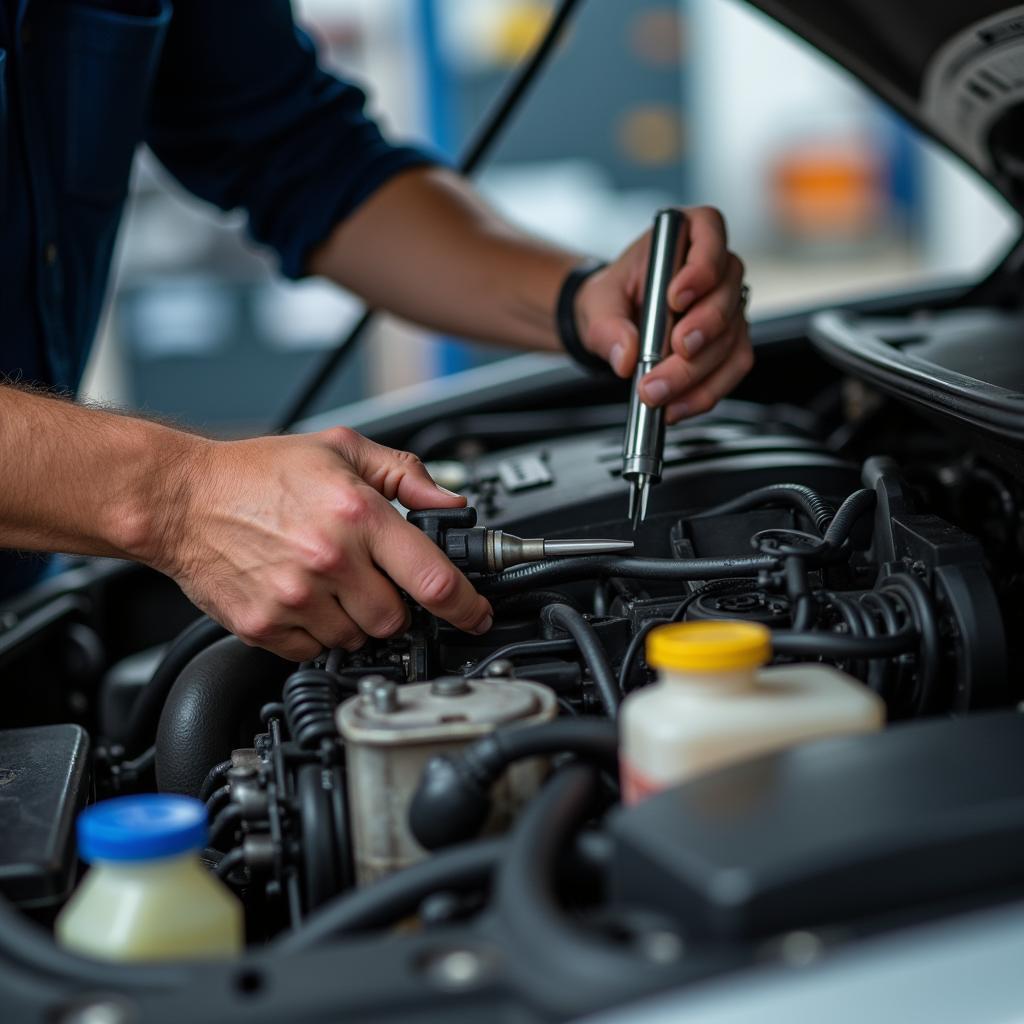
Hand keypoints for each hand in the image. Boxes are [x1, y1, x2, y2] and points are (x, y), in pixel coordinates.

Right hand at [156, 427, 493, 660]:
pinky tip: (302, 597)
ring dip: (356, 619)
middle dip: (396, 605)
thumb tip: (449, 503)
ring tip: (329, 582)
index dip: (466, 606)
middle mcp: (331, 560)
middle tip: (373, 579)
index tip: (474, 615)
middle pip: (397, 619)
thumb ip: (404, 473)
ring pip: (358, 639)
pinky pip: (315, 651)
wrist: (181, 498)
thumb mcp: (340, 449)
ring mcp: (296, 599)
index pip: (434, 579)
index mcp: (358, 515)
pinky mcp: (265, 626)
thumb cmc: (257, 473)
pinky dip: (318, 632)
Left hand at [574, 206, 752, 423]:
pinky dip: (703, 394)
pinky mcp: (729, 344)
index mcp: (690, 234)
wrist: (615, 324)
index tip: (677, 298)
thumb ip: (606, 326)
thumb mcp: (597, 303)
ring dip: (696, 374)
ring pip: (730, 341)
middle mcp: (718, 268)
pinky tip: (676, 406)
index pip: (710, 236)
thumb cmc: (614, 298)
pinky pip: (729, 371)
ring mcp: (728, 308)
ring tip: (659, 393)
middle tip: (673, 354)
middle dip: (700, 333)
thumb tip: (624, 355)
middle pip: (725, 298)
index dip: (701, 267)